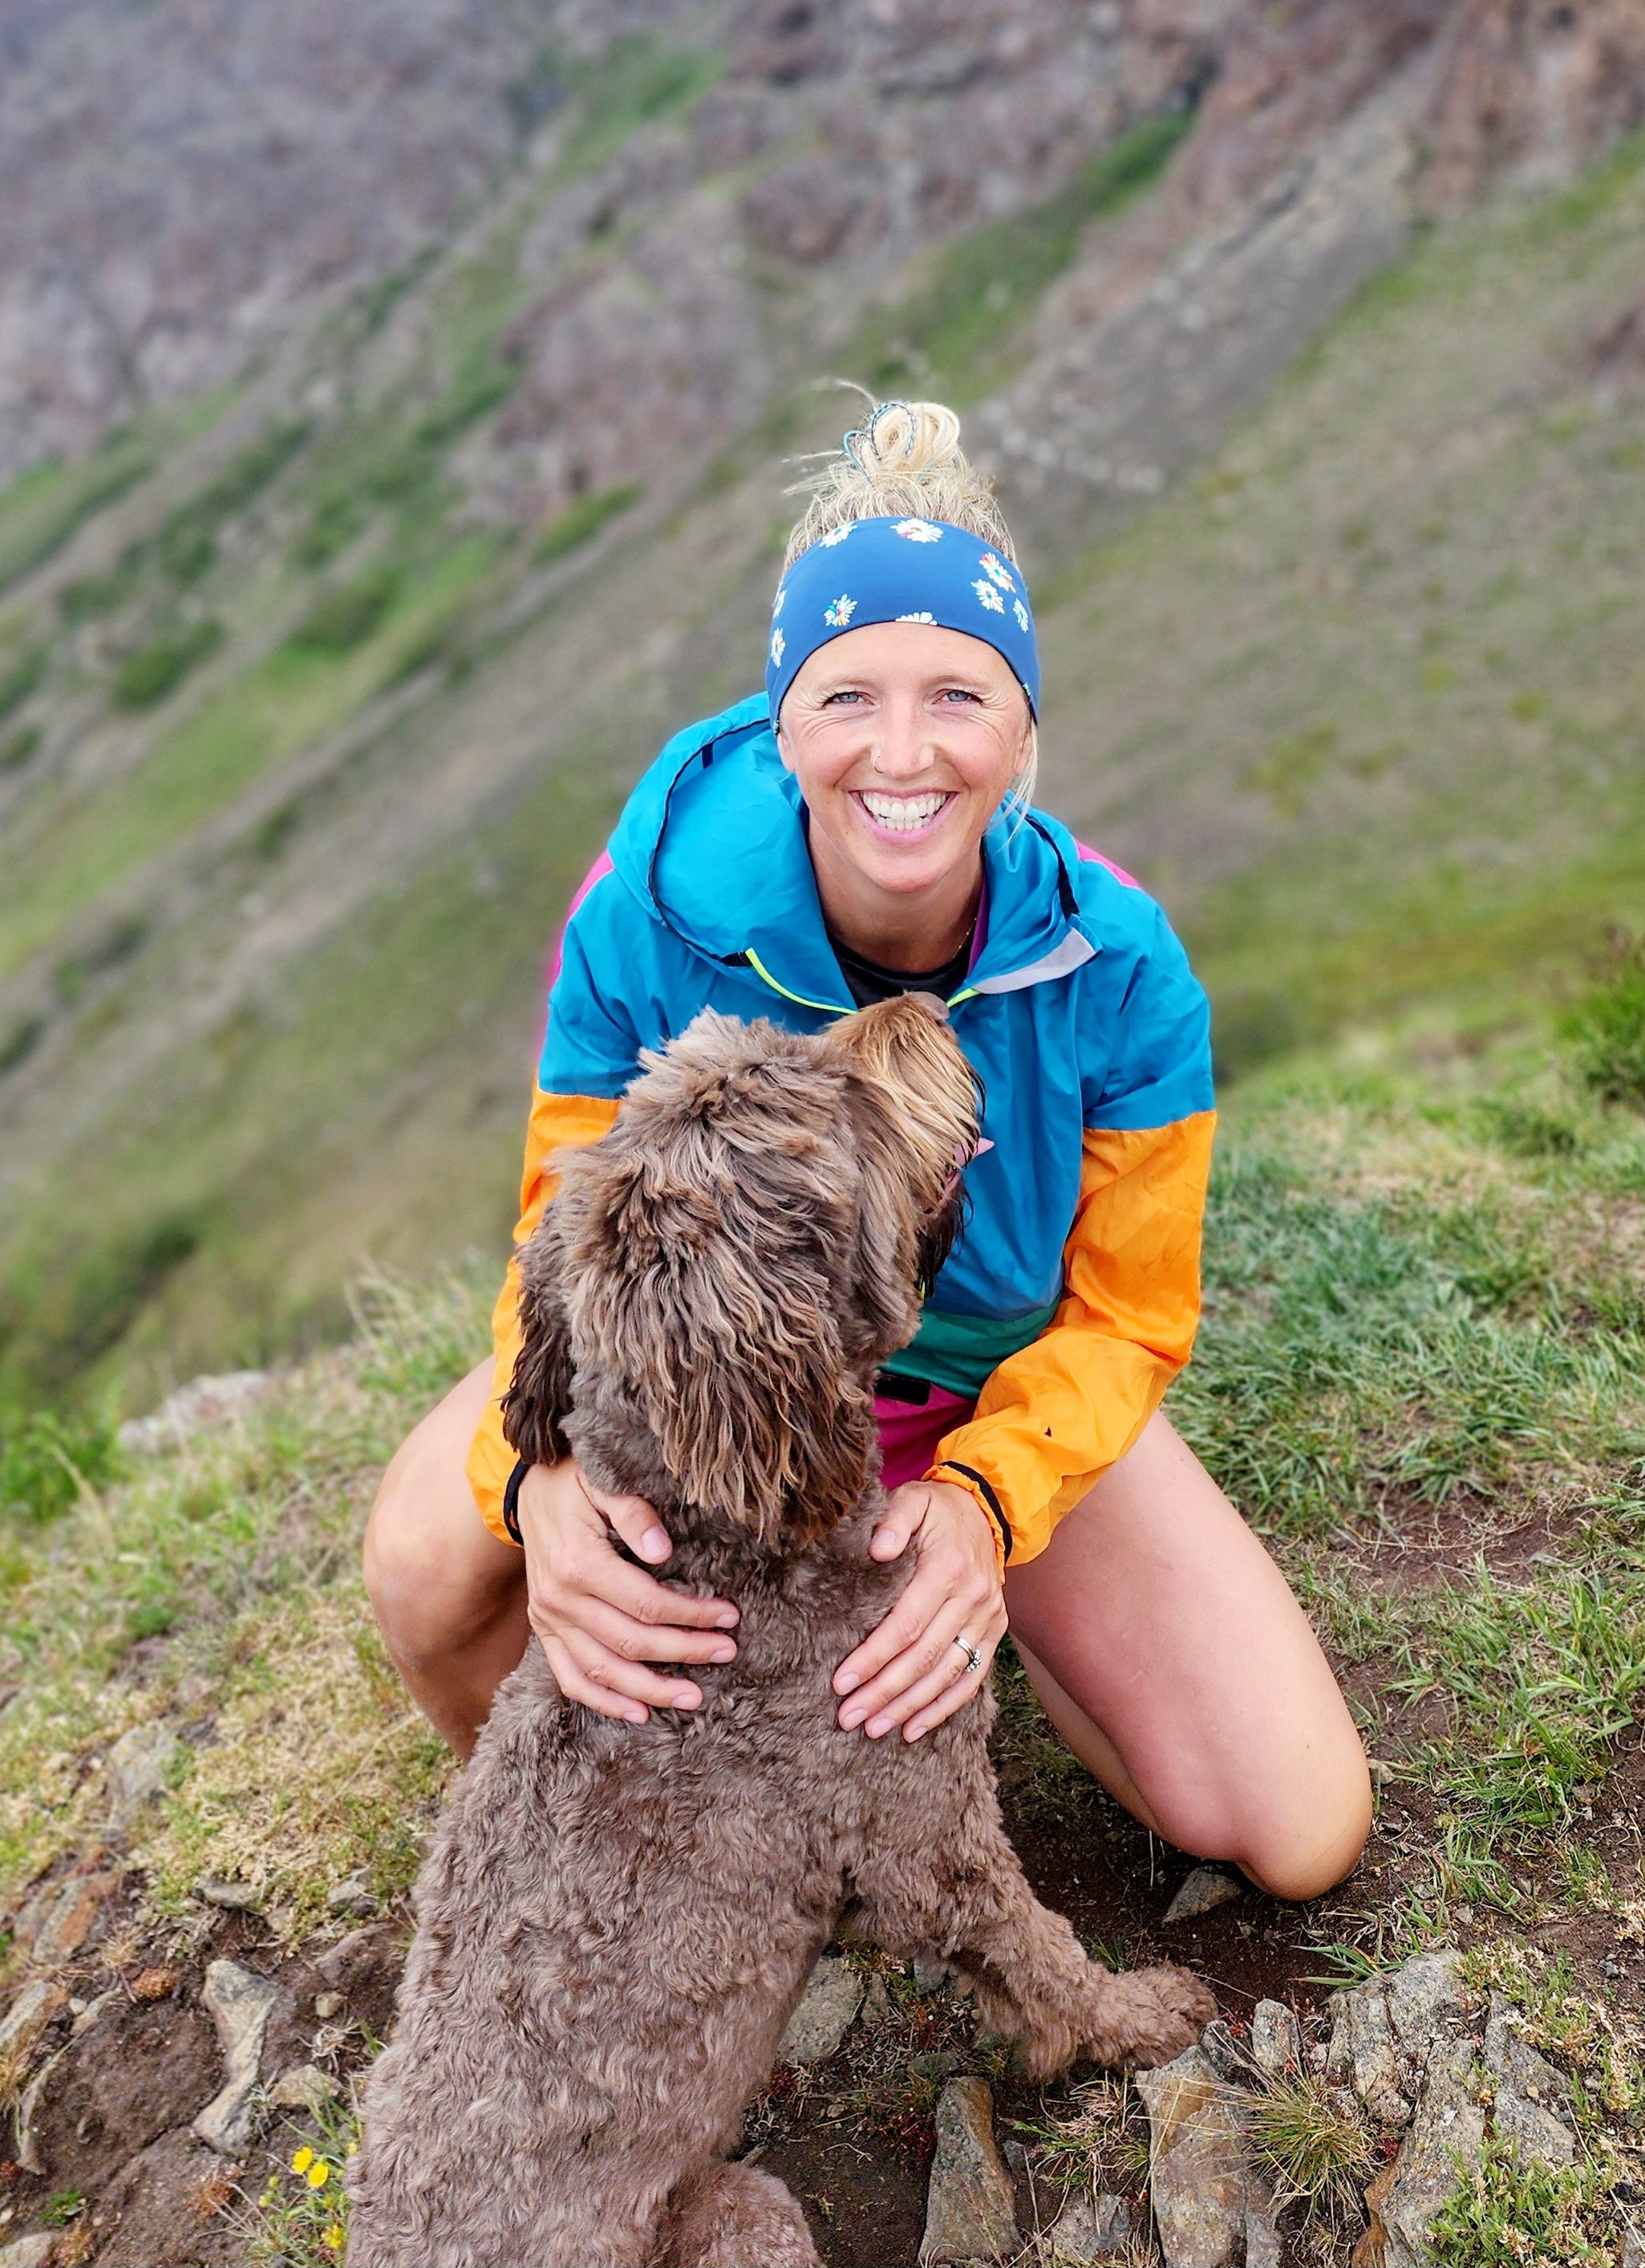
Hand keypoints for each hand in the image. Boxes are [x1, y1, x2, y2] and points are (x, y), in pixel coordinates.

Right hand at [515, 1459, 738, 1722]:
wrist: (526, 1488)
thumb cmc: (574, 1481)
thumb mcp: (602, 1481)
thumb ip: (632, 1513)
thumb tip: (662, 1552)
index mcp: (578, 1562)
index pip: (646, 1603)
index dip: (690, 1614)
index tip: (729, 1616)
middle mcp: (559, 1598)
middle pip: (630, 1641)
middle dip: (683, 1651)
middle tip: (726, 1652)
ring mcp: (548, 1618)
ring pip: (602, 1670)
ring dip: (650, 1689)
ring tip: (693, 1697)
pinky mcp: (544, 1629)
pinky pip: (570, 1677)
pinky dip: (603, 1700)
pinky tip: (638, 1713)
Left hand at [832, 1480, 1005, 1741]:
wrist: (986, 1509)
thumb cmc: (937, 1509)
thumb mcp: (912, 1499)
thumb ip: (892, 1521)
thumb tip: (876, 1551)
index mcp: (947, 1568)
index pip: (906, 1624)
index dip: (874, 1657)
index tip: (841, 1681)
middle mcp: (972, 1598)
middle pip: (924, 1657)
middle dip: (885, 1692)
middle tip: (849, 1716)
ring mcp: (987, 1618)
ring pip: (947, 1674)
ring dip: (910, 1707)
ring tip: (874, 1728)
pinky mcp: (994, 1632)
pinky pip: (971, 1679)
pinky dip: (944, 1708)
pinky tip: (914, 1728)